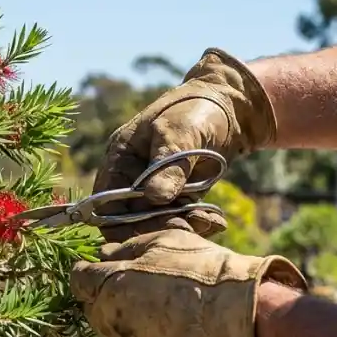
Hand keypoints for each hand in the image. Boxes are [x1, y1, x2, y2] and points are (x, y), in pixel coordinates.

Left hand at [69, 229, 306, 336]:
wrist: (243, 319)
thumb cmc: (203, 273)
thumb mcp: (162, 241)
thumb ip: (124, 248)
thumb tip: (103, 255)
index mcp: (106, 288)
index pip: (78, 279)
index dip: (94, 270)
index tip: (113, 268)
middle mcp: (108, 325)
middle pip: (93, 310)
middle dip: (110, 299)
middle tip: (144, 290)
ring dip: (128, 326)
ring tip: (164, 314)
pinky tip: (174, 336)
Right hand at [92, 48, 276, 241]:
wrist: (231, 106)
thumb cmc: (195, 110)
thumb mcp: (180, 132)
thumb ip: (168, 165)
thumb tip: (156, 197)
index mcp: (120, 159)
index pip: (104, 203)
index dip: (118, 224)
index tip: (148, 230)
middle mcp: (132, 179)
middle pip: (130, 221)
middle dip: (155, 229)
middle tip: (186, 229)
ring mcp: (156, 190)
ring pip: (157, 225)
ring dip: (181, 229)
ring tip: (209, 223)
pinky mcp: (180, 198)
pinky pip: (181, 220)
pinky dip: (197, 225)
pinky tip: (216, 223)